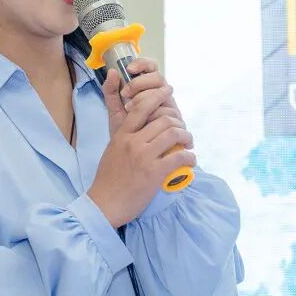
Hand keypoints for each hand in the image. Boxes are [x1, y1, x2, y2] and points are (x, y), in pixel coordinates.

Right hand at [88, 59, 194, 227]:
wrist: (104, 204)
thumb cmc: (108, 180)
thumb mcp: (112, 150)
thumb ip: (125, 136)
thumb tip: (141, 128)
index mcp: (122, 135)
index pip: (142, 107)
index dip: (158, 96)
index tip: (168, 91)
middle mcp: (133, 142)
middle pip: (163, 119)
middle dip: (179, 122)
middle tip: (184, 131)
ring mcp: (144, 156)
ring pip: (173, 133)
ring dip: (187, 137)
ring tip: (188, 144)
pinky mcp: (154, 173)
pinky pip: (179, 157)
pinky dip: (189, 157)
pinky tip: (190, 160)